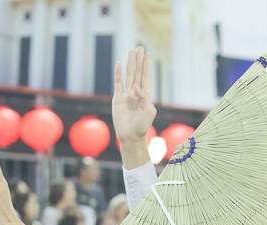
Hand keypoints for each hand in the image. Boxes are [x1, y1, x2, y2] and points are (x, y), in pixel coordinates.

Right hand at [113, 47, 155, 167]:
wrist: (130, 136)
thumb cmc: (142, 126)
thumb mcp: (149, 112)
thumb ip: (144, 98)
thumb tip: (136, 86)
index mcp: (145, 95)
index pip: (146, 77)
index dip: (146, 66)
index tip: (148, 54)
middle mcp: (136, 93)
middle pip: (137, 73)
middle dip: (138, 61)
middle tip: (140, 48)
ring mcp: (126, 95)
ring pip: (128, 76)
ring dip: (130, 64)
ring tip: (131, 52)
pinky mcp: (117, 99)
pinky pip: (118, 84)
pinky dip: (118, 74)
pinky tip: (119, 65)